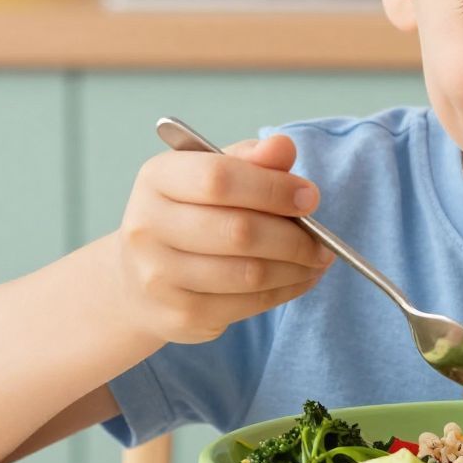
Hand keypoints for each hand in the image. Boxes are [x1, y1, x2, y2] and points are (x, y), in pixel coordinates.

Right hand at [113, 134, 333, 344]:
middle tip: (324, 240)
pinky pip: (248, 304)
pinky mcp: (180, 315)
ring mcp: (159, 277)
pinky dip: (285, 291)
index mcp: (157, 179)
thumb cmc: (189, 216)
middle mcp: (148, 227)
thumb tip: (283, 147)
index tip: (311, 197)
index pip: (220, 177)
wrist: (139, 282)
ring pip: (250, 273)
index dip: (273, 188)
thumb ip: (251, 159)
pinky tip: (300, 279)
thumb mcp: (211, 175)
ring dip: (296, 268)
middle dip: (294, 237)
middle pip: (239, 231)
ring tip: (318, 259)